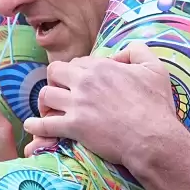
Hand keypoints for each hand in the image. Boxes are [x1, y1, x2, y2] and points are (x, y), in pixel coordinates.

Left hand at [21, 43, 184, 167]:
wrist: (153, 139)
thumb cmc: (156, 106)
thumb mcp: (155, 69)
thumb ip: (137, 51)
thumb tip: (119, 54)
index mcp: (102, 66)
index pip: (78, 62)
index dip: (77, 72)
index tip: (81, 83)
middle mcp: (85, 81)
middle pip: (54, 72)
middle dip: (55, 81)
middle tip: (60, 92)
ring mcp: (78, 104)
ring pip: (46, 95)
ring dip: (45, 102)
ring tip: (48, 109)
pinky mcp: (74, 127)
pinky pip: (45, 124)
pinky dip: (35, 125)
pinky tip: (33, 126)